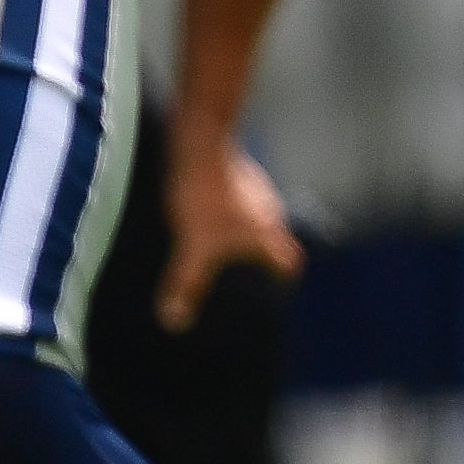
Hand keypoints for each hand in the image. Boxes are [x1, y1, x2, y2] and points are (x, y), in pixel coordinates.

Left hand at [156, 126, 300, 327]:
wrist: (202, 142)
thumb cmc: (204, 198)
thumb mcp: (192, 247)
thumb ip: (186, 284)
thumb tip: (174, 321)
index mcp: (266, 236)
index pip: (289, 263)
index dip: (284, 278)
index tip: (273, 287)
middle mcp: (270, 213)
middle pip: (278, 241)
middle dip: (263, 257)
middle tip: (244, 272)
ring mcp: (258, 190)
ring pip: (260, 219)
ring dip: (246, 233)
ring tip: (222, 246)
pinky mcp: (241, 173)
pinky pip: (244, 201)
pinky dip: (232, 213)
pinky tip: (210, 215)